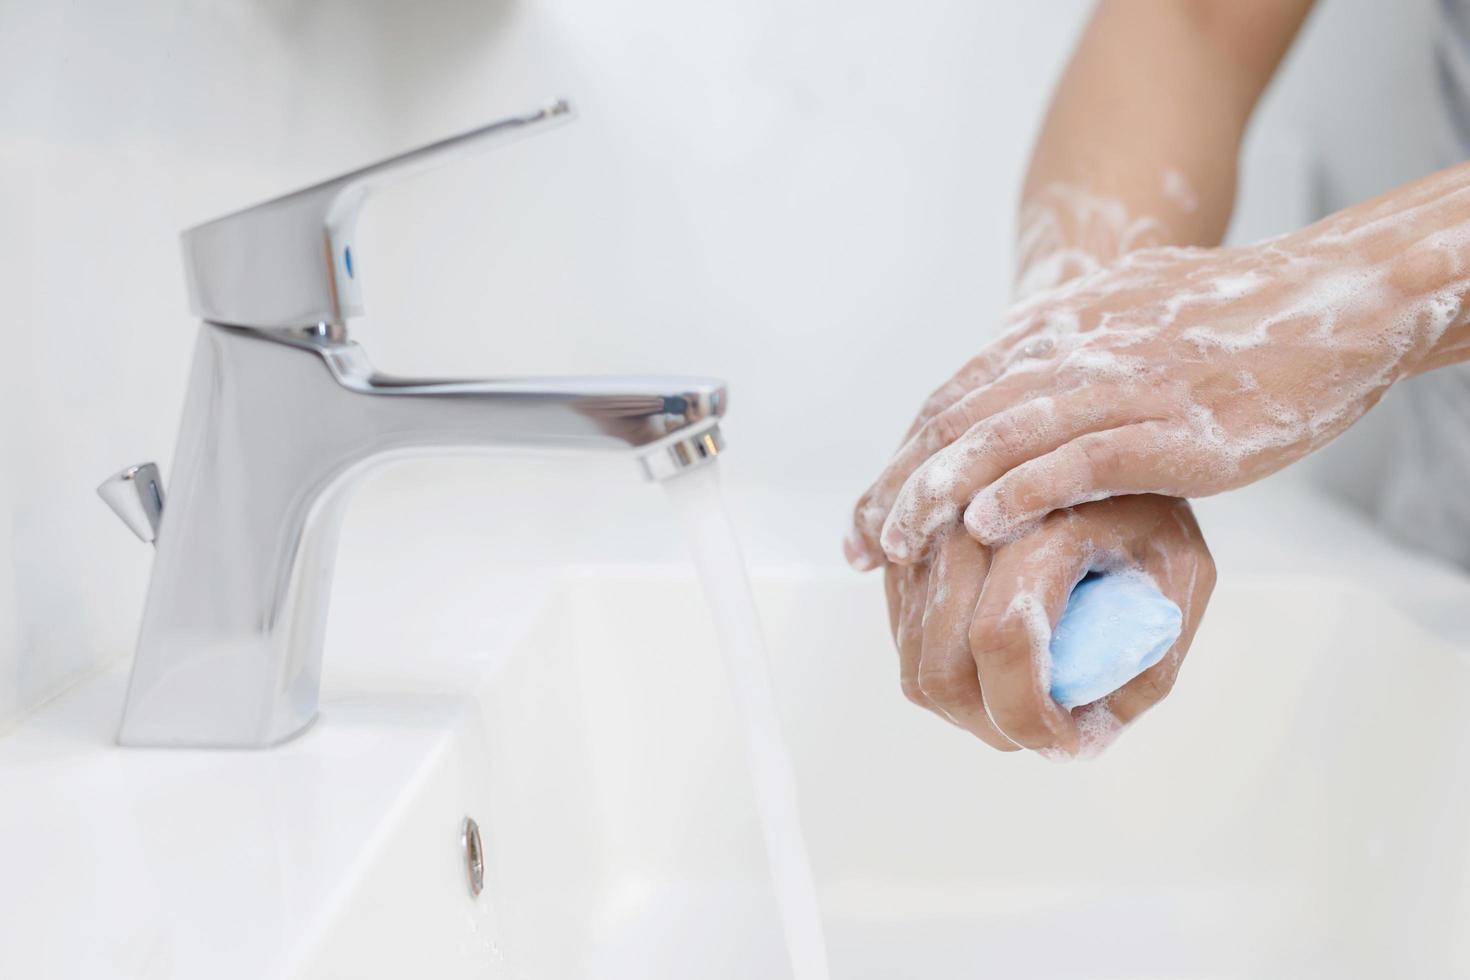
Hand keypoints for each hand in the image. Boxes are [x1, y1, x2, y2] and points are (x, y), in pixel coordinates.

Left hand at [846, 223, 1461, 565]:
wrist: (1329, 300)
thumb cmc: (1229, 319)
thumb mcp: (1125, 321)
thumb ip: (1067, 355)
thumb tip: (1018, 388)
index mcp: (1053, 334)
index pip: (952, 401)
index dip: (902, 460)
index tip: (866, 515)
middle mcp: (1071, 355)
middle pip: (959, 423)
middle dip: (900, 486)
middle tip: (860, 545)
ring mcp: (1120, 387)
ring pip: (1003, 438)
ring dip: (942, 492)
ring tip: (899, 545)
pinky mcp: (1172, 424)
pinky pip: (1082, 457)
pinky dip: (1027, 488)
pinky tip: (983, 524)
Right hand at [889, 494, 1214, 756]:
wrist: (1098, 432)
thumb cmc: (1151, 508)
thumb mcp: (1182, 578)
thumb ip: (1144, 659)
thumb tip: (1081, 734)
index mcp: (1048, 518)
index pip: (1004, 638)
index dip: (1028, 714)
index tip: (1065, 741)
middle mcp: (972, 512)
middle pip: (941, 665)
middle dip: (988, 721)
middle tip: (1039, 729)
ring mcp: (928, 524)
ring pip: (911, 653)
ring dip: (962, 698)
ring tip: (1019, 691)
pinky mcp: (904, 531)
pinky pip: (899, 623)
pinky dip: (937, 661)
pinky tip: (987, 653)